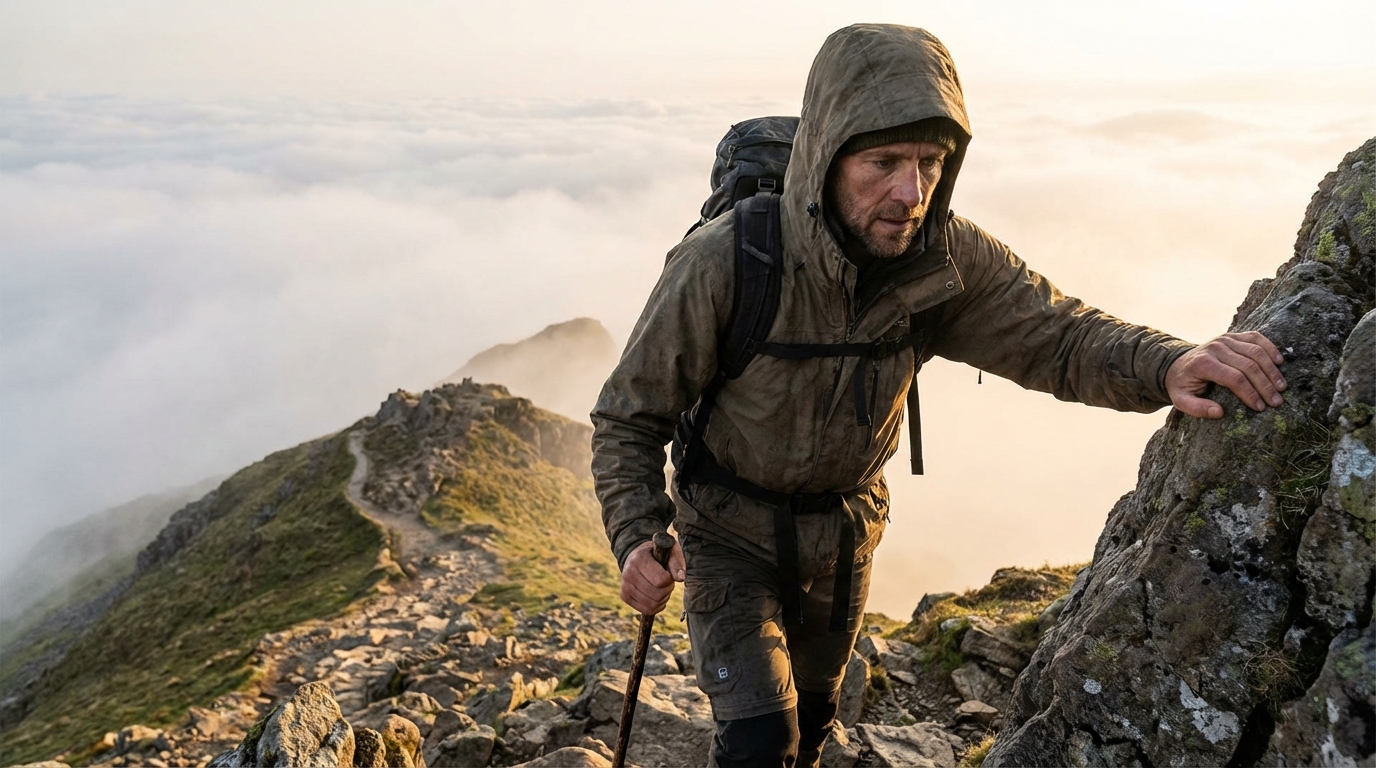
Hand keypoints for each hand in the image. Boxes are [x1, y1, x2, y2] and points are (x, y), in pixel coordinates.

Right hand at [619, 538, 685, 614]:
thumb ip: (676, 562)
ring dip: (663, 599)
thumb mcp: (670, 551)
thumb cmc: (658, 554)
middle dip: (667, 590)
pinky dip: (656, 606)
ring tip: (662, 588)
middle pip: (657, 594)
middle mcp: (628, 572)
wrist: (639, 557)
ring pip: (652, 605)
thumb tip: (680, 578)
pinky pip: (646, 610)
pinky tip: (657, 597)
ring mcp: (624, 585)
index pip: (661, 581)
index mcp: (639, 559)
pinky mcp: (624, 596)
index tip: (668, 574)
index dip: (670, 580)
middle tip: (667, 583)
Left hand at [1165, 331, 1285, 418]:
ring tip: (1281, 387)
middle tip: (1276, 402)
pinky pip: (1256, 337)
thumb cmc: (1182, 385)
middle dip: (1265, 385)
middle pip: (1248, 366)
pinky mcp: (1233, 335)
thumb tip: (1219, 413)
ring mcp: (1225, 339)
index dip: (1250, 393)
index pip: (1234, 378)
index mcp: (1203, 363)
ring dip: (1272, 370)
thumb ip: (1196, 408)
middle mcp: (1216, 348)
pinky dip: (1270, 348)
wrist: (1177, 364)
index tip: (1260, 407)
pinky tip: (1279, 362)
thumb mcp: (1180, 400)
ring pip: (1256, 352)